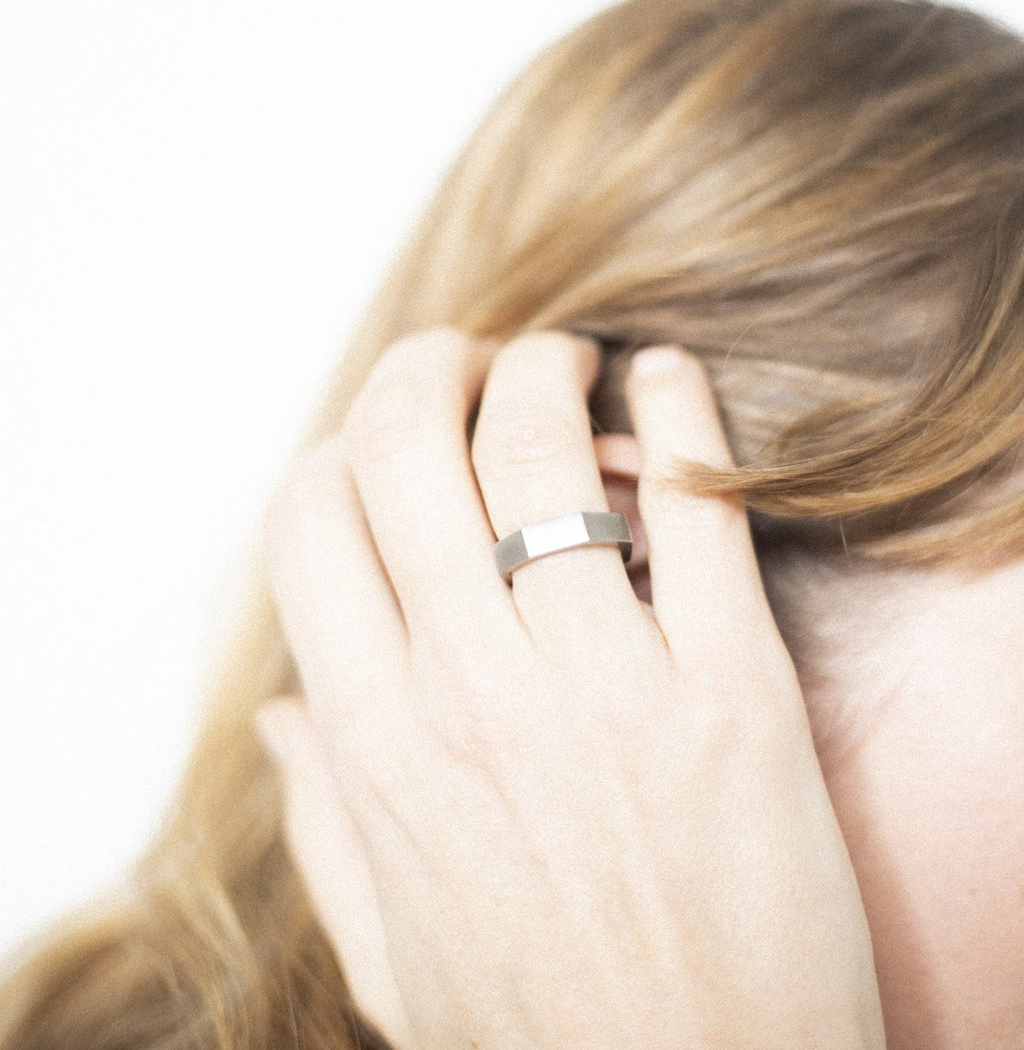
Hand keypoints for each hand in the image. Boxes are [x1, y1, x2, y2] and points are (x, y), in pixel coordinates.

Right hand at [256, 329, 884, 1049]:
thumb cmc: (540, 1047)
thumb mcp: (391, 950)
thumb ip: (324, 821)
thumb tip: (277, 715)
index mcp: (378, 753)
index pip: (310, 519)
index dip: (341, 445)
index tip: (388, 435)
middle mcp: (473, 702)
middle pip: (407, 449)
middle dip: (428, 367)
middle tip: (470, 354)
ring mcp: (605, 693)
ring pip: (538, 452)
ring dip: (544, 370)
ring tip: (569, 362)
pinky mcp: (735, 697)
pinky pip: (696, 505)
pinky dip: (682, 408)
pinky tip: (672, 378)